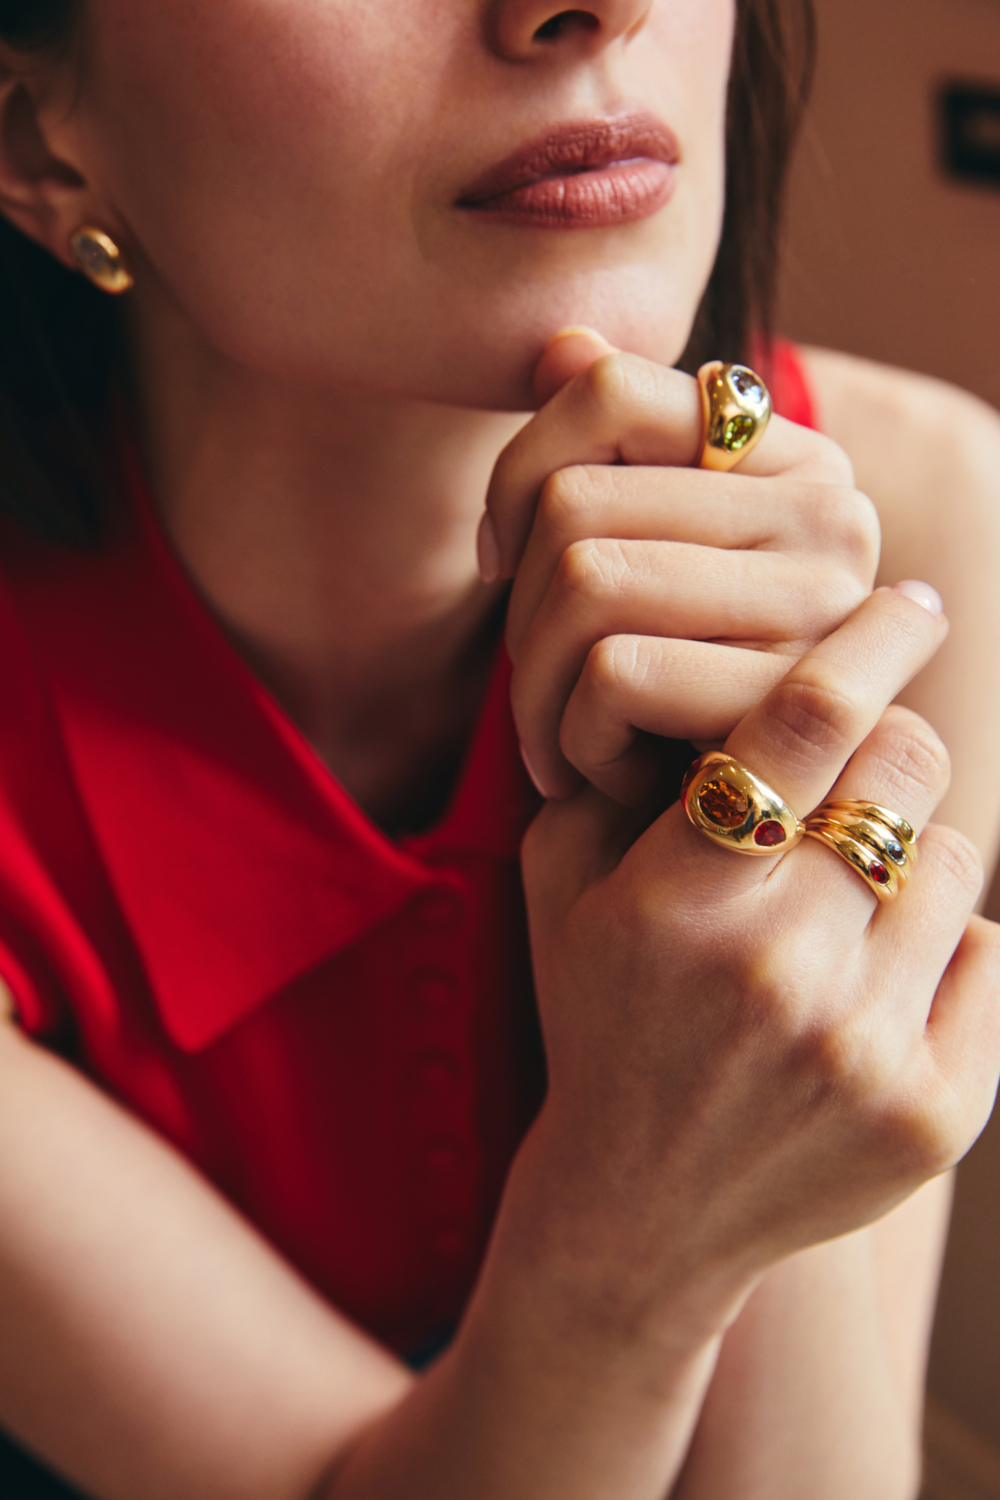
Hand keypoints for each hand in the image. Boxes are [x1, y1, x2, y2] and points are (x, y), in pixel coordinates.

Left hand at [481, 329, 880, 803]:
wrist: (735, 840)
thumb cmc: (673, 693)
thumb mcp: (634, 566)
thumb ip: (606, 449)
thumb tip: (558, 343)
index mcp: (787, 455)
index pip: (603, 386)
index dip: (514, 476)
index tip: (502, 562)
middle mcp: (829, 509)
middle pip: (574, 499)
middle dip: (513, 613)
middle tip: (530, 684)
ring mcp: (821, 602)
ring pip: (582, 577)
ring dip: (530, 687)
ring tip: (550, 738)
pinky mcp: (788, 696)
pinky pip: (612, 671)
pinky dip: (571, 738)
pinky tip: (596, 772)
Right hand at [513, 585, 999, 1337]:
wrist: (638, 1210)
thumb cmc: (598, 1017)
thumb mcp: (561, 887)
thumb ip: (620, 769)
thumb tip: (715, 654)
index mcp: (680, 902)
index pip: (808, 718)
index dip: (870, 637)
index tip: (906, 600)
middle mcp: (781, 970)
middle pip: (908, 765)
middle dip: (886, 743)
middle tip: (851, 772)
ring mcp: (867, 1047)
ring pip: (950, 855)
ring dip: (902, 851)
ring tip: (838, 903)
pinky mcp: (937, 1111)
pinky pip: (987, 952)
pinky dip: (940, 944)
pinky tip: (870, 981)